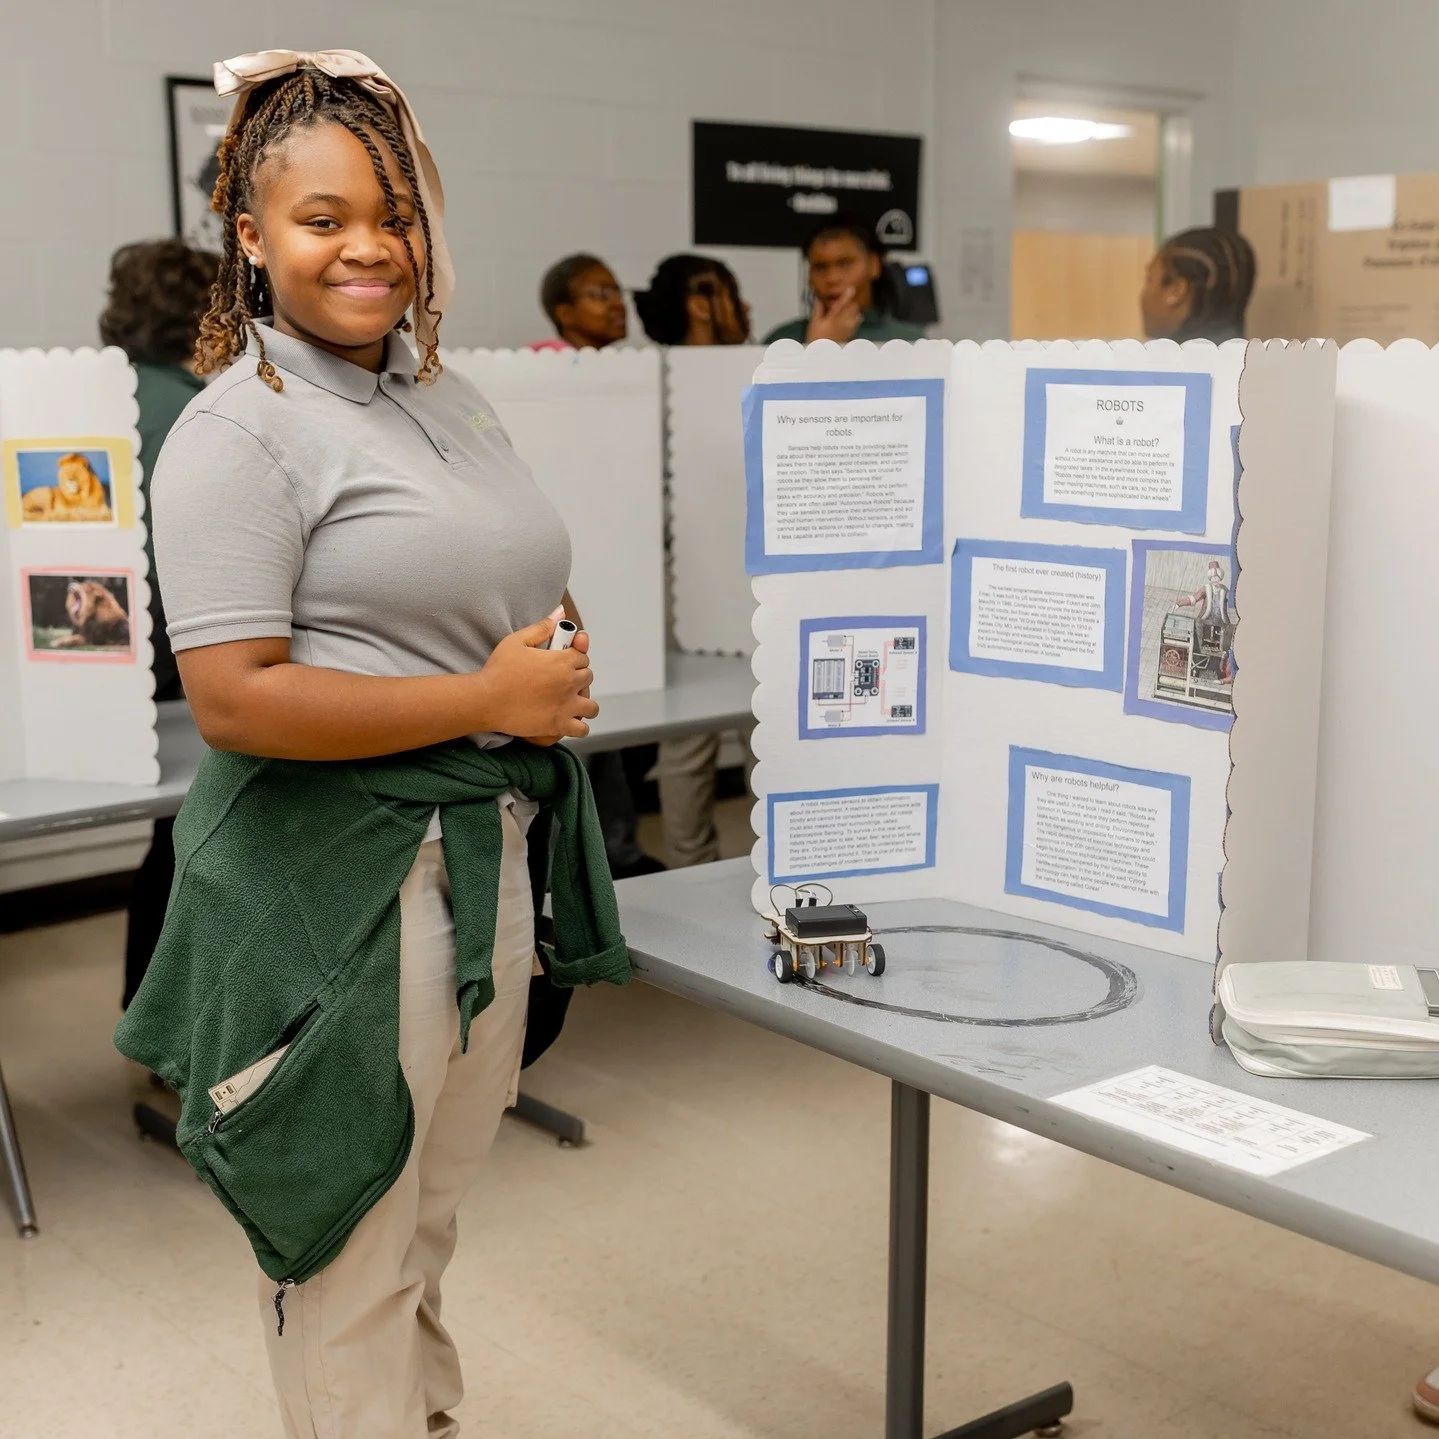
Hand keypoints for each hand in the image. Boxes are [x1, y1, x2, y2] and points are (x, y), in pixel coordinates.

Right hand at [476, 617, 597, 741]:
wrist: (485, 700)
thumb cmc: (498, 670)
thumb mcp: (518, 640)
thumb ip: (543, 627)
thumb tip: (561, 612)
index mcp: (562, 661)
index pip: (583, 657)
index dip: (574, 658)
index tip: (562, 662)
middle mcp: (569, 682)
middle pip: (587, 678)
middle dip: (577, 678)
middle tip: (559, 681)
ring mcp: (566, 706)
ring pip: (590, 706)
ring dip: (583, 703)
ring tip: (568, 703)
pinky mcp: (559, 725)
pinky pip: (582, 729)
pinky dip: (578, 726)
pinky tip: (568, 721)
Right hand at [804, 287, 862, 344]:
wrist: (821, 354)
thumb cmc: (816, 339)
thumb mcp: (813, 324)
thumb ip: (817, 311)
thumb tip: (818, 300)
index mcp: (832, 319)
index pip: (841, 305)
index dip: (846, 296)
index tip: (851, 289)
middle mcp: (842, 323)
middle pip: (852, 309)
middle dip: (850, 303)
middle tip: (846, 302)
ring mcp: (847, 329)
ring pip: (856, 315)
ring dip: (854, 311)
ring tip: (850, 309)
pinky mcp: (849, 335)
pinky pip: (856, 325)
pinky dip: (856, 319)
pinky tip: (855, 318)